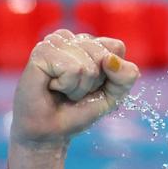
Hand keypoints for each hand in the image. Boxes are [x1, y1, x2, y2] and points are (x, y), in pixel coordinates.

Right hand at [10, 29, 140, 148]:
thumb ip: (126, 75)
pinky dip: (68, 85)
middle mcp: (70, 39)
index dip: (111, 74)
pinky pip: (73, 69)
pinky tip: (53, 87)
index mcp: (88, 43)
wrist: (51, 130)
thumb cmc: (80, 109)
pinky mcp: (41, 51)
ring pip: (88, 64)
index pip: (116, 47)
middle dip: (94, 81)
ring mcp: (54, 42)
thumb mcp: (114, 94)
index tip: (94, 86)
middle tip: (75, 90)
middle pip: (103, 55)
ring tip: (63, 90)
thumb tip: (110, 59)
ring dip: (80, 86)